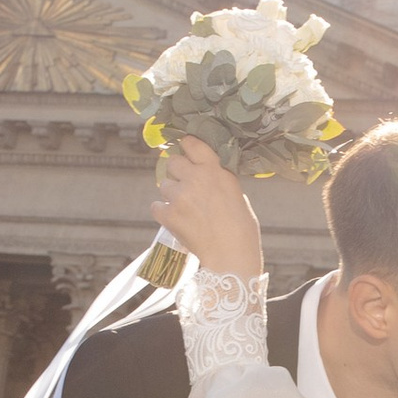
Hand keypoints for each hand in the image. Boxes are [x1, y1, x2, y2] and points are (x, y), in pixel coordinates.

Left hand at [153, 132, 263, 277]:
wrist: (231, 256)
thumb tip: (204, 175)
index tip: (187, 153)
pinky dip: (163, 213)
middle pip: (172, 161)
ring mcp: (180, 195)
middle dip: (177, 172)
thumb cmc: (241, 228)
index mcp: (215, 169)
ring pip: (164, 185)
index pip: (191, 142)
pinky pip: (156, 206)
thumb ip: (217, 180)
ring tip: (185, 210)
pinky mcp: (168, 214)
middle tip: (186, 187)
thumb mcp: (236, 194)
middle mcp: (195, 177)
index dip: (187, 147)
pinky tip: (176, 221)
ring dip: (171, 195)